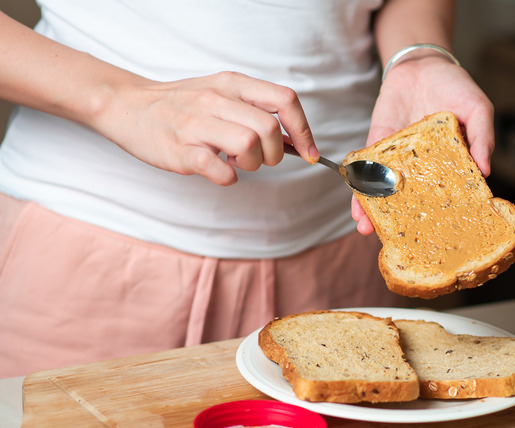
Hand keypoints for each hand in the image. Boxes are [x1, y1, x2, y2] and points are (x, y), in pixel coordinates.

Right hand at [97, 71, 317, 185]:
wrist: (126, 105)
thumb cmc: (181, 105)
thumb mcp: (221, 93)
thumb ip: (255, 110)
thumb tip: (295, 140)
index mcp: (233, 84)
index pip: (285, 100)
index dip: (304, 130)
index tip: (310, 153)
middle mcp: (216, 99)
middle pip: (269, 129)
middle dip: (275, 154)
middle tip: (259, 159)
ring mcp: (196, 125)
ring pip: (248, 146)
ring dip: (252, 164)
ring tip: (235, 162)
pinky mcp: (179, 150)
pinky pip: (218, 169)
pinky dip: (228, 177)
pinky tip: (220, 171)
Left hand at [352, 57, 494, 234]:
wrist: (422, 64)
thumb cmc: (456, 87)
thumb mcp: (479, 109)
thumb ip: (483, 138)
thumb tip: (486, 171)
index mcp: (450, 165)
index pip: (446, 196)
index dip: (441, 217)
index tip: (437, 239)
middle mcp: (423, 168)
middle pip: (412, 201)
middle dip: (402, 222)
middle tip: (395, 241)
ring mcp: (398, 159)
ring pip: (385, 190)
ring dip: (375, 210)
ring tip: (367, 229)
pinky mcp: (377, 146)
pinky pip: (366, 170)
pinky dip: (359, 186)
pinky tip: (355, 204)